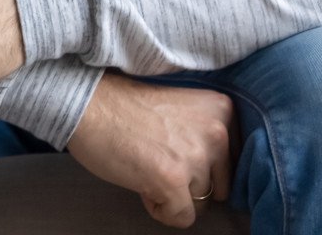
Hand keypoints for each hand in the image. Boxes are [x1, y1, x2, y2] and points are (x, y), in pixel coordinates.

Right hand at [65, 72, 235, 229]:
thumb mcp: (183, 109)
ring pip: (201, 202)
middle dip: (191, 182)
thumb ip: (206, 133)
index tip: (175, 151)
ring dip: (174, 194)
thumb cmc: (126, 106)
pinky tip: (141, 184)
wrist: (87, 104)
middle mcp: (217, 132)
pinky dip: (160, 209)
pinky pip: (182, 218)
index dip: (203, 165)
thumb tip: (220, 177)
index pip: (234, 161)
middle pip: (219, 185)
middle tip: (159, 161)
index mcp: (222, 110)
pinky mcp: (174, 181)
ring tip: (147, 167)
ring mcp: (196, 157)